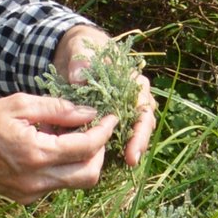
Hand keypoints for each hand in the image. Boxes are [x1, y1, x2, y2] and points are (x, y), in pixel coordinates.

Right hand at [0, 92, 114, 202]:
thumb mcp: (17, 105)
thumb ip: (57, 108)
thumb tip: (89, 112)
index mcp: (35, 153)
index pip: (86, 147)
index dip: (104, 131)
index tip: (111, 116)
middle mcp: (37, 180)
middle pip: (89, 174)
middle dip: (101, 151)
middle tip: (98, 129)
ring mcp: (31, 193)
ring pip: (75, 183)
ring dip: (84, 160)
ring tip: (75, 135)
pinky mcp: (25, 198)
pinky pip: (57, 185)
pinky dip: (66, 168)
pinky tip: (55, 147)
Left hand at [52, 22, 155, 168]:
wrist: (73, 54)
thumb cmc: (83, 50)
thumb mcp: (81, 50)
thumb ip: (81, 62)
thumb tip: (78, 78)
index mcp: (133, 81)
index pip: (143, 108)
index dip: (141, 130)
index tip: (133, 150)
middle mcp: (133, 98)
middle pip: (142, 124)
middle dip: (138, 144)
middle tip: (131, 161)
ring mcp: (122, 110)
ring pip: (131, 133)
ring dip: (127, 149)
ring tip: (120, 167)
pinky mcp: (109, 119)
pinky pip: (114, 136)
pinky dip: (110, 149)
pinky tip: (100, 162)